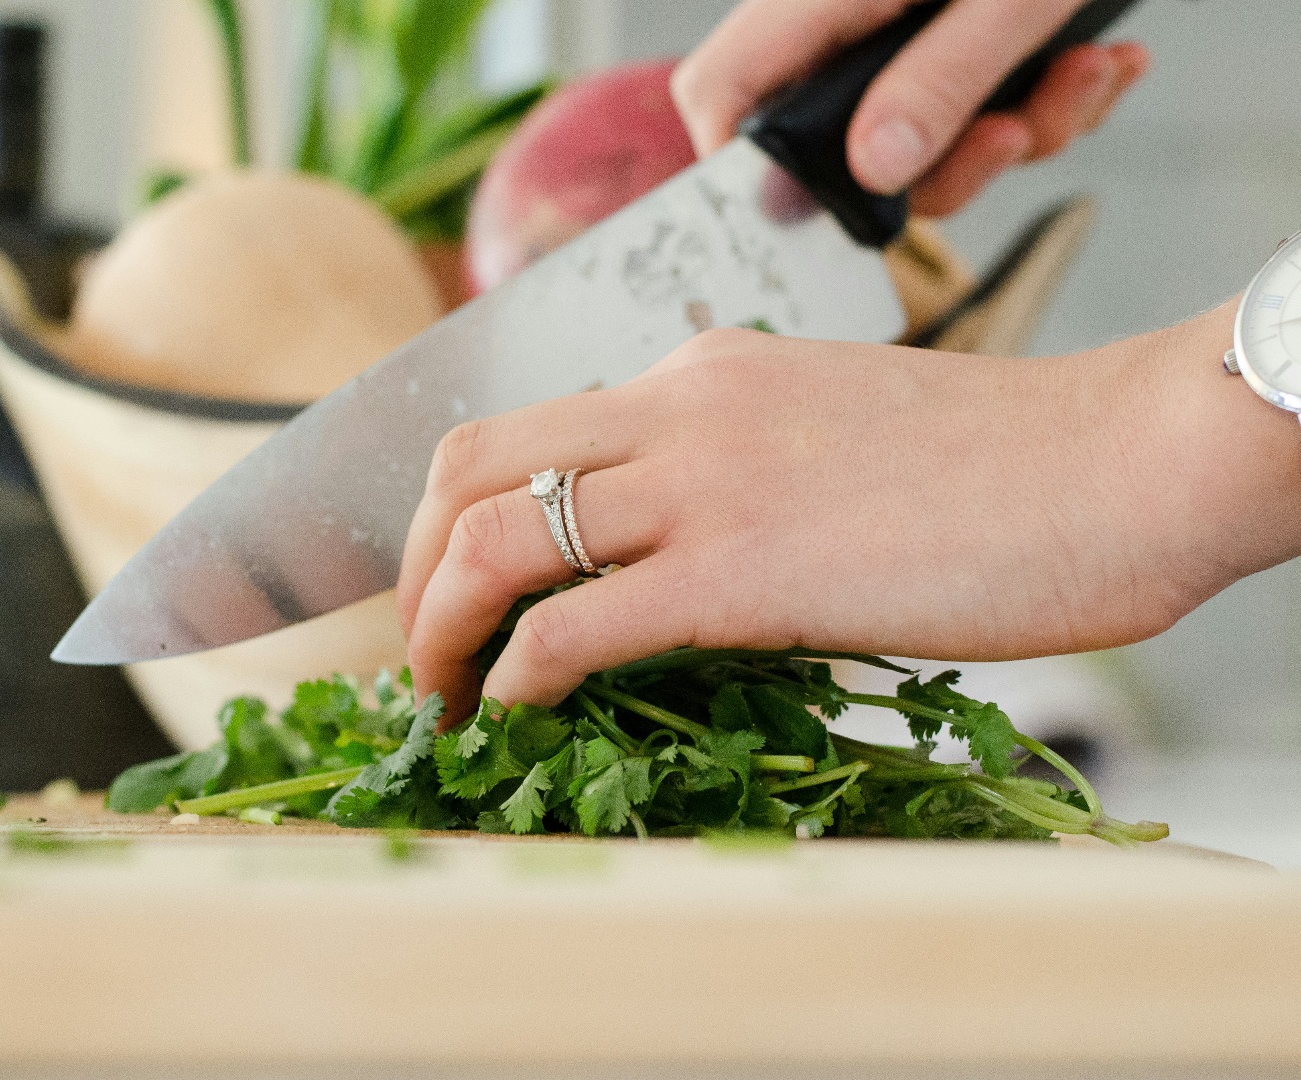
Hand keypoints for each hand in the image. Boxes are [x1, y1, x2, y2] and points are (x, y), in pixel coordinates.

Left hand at [397, 305, 1300, 722]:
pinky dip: (515, 674)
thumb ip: (729, 469)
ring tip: (442, 698)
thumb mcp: (824, 430)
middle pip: (466, 468)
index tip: (451, 591)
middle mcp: (675, 408)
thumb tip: (659, 562)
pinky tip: (515, 709)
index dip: (450, 516)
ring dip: (439, 630)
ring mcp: (701, 484)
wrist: (1120, 462)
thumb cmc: (997, 468)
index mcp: (695, 374)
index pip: (518, 430)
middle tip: (421, 651)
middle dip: (413, 569)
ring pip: (493, 540)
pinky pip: (573, 626)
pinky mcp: (740, 571)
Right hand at [670, 0, 1150, 216]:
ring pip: (926, 136)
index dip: (745, 169)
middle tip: (1016, 133)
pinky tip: (1101, 58)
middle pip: (843, 142)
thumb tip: (878, 173)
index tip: (818, 214)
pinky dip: (1047, 97)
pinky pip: (979, 104)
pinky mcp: (956, 35)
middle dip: (951, 163)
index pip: (725, 92)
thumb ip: (942, 79)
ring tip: (1088, 72)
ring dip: (1024, 126)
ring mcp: (901, 30)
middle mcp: (846, 18)